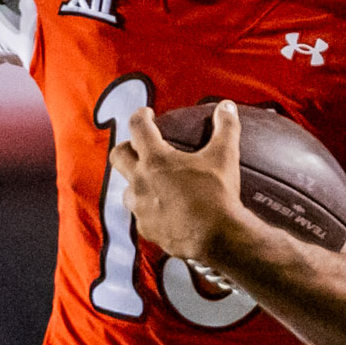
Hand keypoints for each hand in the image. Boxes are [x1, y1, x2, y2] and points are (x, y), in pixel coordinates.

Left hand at [117, 101, 244, 266]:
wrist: (217, 237)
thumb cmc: (218, 195)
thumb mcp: (225, 156)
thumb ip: (225, 127)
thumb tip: (227, 107)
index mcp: (156, 159)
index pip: (137, 127)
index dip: (140, 116)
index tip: (146, 114)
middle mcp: (141, 181)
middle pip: (118, 156)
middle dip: (126, 147)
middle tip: (139, 147)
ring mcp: (141, 208)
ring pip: (126, 190)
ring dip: (135, 182)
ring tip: (150, 182)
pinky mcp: (148, 229)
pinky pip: (141, 216)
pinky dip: (149, 210)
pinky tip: (162, 211)